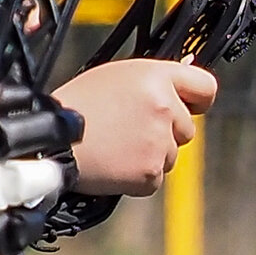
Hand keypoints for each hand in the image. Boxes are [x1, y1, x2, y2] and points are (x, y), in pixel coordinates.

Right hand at [56, 60, 217, 197]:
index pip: (206, 87)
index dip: (198, 100)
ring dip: (150, 155)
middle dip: (165, 133)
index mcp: (156, 76)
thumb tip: (188, 79)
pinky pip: (155, 178)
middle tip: (128, 131)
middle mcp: (165, 107)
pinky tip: (113, 164)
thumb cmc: (77, 105)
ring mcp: (160, 142)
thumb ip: (154, 81)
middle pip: (187, 129)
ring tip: (114, 146)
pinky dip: (138, 177)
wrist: (49, 142)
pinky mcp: (150, 172)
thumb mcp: (115, 76)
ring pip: (171, 155)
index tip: (190, 107)